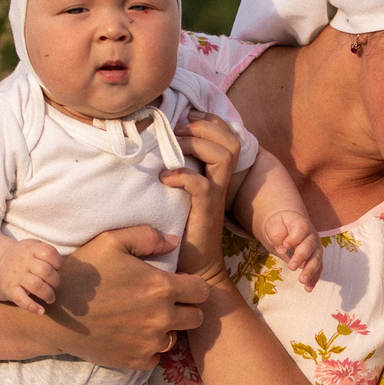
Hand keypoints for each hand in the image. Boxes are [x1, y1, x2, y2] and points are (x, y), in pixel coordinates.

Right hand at [0, 238, 63, 314]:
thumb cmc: (25, 259)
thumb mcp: (34, 248)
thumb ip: (51, 255)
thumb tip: (83, 268)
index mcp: (30, 248)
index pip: (49, 252)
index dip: (58, 262)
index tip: (57, 268)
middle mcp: (22, 261)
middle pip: (45, 271)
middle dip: (55, 281)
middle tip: (54, 285)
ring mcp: (15, 276)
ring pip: (36, 285)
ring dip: (48, 294)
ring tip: (51, 298)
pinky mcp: (10, 289)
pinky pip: (20, 299)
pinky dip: (32, 307)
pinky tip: (41, 311)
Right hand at [48, 226, 209, 367]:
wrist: (55, 312)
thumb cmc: (83, 272)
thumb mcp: (111, 241)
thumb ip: (147, 237)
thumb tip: (174, 242)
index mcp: (161, 288)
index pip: (202, 291)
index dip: (193, 287)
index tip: (179, 285)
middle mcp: (161, 318)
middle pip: (197, 318)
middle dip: (186, 308)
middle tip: (164, 302)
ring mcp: (149, 343)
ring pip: (176, 338)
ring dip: (166, 329)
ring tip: (143, 318)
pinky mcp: (136, 361)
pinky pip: (156, 357)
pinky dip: (147, 348)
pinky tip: (130, 334)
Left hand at [164, 114, 241, 289]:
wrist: (194, 267)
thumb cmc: (182, 229)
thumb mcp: (181, 193)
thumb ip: (177, 169)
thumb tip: (152, 143)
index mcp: (215, 174)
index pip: (226, 135)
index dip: (209, 120)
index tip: (184, 118)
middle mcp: (220, 182)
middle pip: (231, 140)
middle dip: (204, 127)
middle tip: (177, 131)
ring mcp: (215, 196)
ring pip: (224, 156)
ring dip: (196, 145)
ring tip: (173, 150)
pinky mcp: (206, 211)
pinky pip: (201, 185)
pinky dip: (182, 176)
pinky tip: (165, 178)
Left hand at [258, 208, 323, 288]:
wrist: (286, 227)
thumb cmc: (279, 226)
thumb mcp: (273, 226)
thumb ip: (277, 235)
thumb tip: (282, 248)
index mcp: (301, 225)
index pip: (301, 230)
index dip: (294, 238)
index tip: (285, 245)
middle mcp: (312, 236)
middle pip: (310, 246)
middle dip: (302, 257)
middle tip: (292, 267)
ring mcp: (315, 248)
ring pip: (316, 259)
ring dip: (310, 271)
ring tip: (302, 281)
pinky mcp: (315, 259)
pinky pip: (317, 270)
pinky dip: (314, 279)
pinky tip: (308, 288)